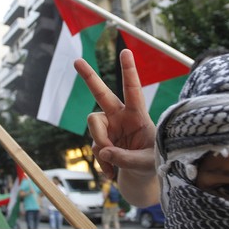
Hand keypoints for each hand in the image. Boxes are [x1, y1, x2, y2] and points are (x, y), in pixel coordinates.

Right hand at [74, 50, 158, 205]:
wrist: (142, 177)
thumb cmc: (152, 162)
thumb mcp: (145, 162)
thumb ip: (125, 157)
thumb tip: (103, 150)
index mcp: (138, 115)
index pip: (133, 91)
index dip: (129, 72)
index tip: (125, 51)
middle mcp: (121, 117)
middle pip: (102, 94)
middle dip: (89, 78)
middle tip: (77, 61)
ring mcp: (109, 128)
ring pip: (94, 126)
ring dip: (101, 144)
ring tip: (113, 164)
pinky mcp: (101, 141)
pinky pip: (95, 147)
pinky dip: (102, 162)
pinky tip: (111, 172)